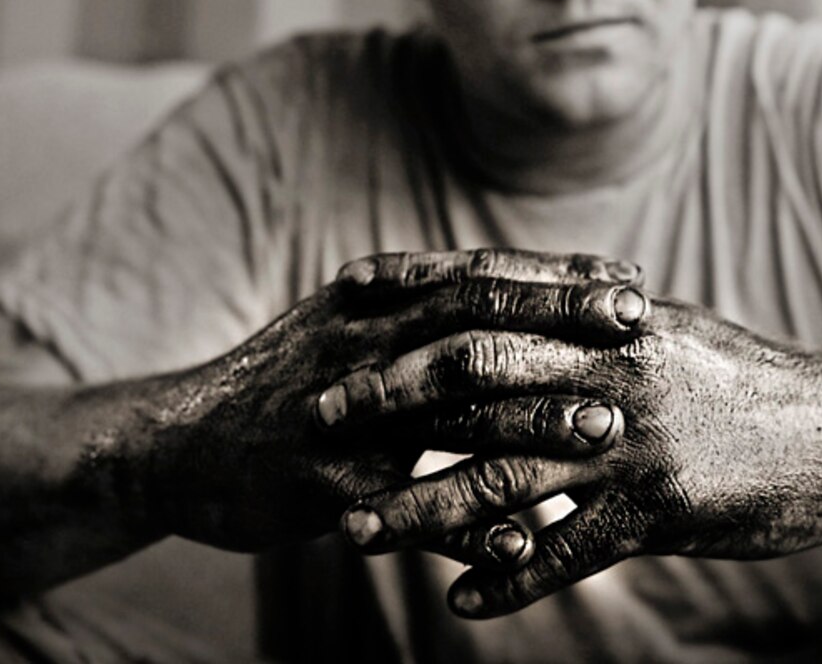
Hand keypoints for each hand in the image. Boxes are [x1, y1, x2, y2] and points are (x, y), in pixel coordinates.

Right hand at [143, 247, 645, 569]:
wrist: (180, 445)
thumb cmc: (287, 386)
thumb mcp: (348, 326)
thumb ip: (424, 309)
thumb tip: (517, 289)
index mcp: (375, 305)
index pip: (479, 276)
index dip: (555, 274)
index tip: (630, 276)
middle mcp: (363, 345)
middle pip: (474, 324)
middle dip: (560, 320)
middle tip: (640, 326)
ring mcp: (342, 414)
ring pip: (449, 413)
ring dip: (531, 421)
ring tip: (605, 429)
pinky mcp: (323, 484)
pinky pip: (407, 510)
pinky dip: (464, 529)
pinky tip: (522, 546)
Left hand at [315, 287, 821, 617]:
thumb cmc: (744, 380)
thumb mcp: (664, 331)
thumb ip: (589, 317)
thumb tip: (522, 300)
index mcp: (603, 316)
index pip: (485, 291)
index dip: (409, 288)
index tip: (338, 296)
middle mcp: (608, 367)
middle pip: (474, 378)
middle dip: (388, 399)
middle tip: (319, 418)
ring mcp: (631, 440)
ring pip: (502, 475)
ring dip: (421, 507)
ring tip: (356, 533)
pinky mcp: (659, 509)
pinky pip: (568, 551)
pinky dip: (510, 581)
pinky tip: (462, 605)